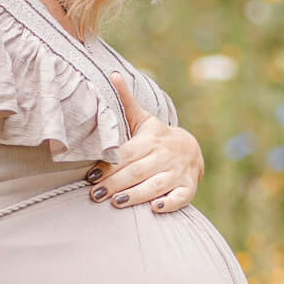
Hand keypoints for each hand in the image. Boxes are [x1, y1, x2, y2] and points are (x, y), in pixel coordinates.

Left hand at [85, 70, 204, 214]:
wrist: (192, 149)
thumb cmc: (157, 138)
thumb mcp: (143, 119)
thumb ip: (126, 101)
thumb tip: (112, 74)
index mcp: (151, 140)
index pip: (127, 154)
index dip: (109, 165)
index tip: (91, 176)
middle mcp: (164, 156)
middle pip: (137, 171)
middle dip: (116, 183)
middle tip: (96, 195)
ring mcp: (177, 172)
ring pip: (156, 185)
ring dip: (137, 195)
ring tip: (117, 203)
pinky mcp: (188, 187)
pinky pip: (181, 197)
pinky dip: (169, 203)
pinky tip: (155, 209)